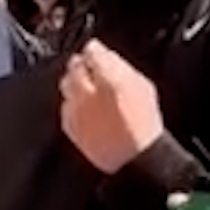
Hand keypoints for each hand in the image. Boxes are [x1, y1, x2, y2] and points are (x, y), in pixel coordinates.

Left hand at [59, 40, 164, 174]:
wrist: (135, 159)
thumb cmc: (144, 124)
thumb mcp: (142, 87)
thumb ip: (119, 66)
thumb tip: (103, 53)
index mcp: (110, 78)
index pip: (92, 50)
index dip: (95, 51)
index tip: (97, 53)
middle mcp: (88, 92)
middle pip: (74, 66)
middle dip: (81, 65)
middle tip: (92, 70)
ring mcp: (76, 110)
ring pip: (65, 85)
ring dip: (74, 83)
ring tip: (88, 90)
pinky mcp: (70, 126)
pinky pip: (65, 106)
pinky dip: (71, 103)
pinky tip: (84, 108)